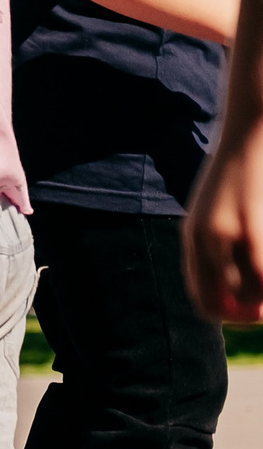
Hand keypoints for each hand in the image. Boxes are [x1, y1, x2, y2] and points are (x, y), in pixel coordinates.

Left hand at [186, 124, 262, 320]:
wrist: (248, 132)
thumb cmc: (239, 172)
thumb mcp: (217, 208)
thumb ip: (217, 241)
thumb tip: (233, 283)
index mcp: (192, 238)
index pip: (202, 297)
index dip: (226, 315)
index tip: (250, 312)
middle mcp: (202, 240)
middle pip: (220, 304)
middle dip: (247, 316)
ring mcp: (225, 232)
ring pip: (249, 293)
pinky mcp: (250, 224)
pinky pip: (262, 272)